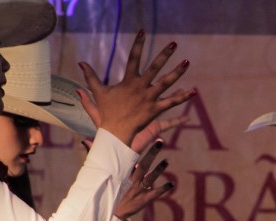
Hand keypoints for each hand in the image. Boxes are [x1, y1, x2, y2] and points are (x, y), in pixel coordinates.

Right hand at [78, 30, 195, 145]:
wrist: (115, 132)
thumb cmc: (107, 113)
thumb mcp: (98, 93)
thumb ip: (90, 78)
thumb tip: (81, 63)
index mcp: (128, 81)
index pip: (133, 58)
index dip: (138, 44)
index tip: (142, 32)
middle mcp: (140, 87)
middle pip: (155, 67)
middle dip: (165, 54)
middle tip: (173, 44)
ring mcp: (149, 98)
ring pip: (166, 82)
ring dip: (177, 72)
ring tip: (187, 62)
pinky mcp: (156, 109)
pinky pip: (171, 102)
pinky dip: (182, 97)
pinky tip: (194, 92)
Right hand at [113, 139, 173, 220]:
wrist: (114, 213)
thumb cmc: (118, 196)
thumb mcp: (121, 182)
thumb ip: (127, 171)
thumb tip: (129, 160)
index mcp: (129, 175)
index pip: (137, 159)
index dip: (146, 149)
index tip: (156, 138)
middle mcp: (134, 181)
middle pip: (144, 164)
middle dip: (152, 153)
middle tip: (160, 142)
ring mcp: (140, 190)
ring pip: (149, 177)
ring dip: (158, 169)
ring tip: (167, 160)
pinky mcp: (144, 200)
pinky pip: (155, 193)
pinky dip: (164, 188)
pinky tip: (172, 184)